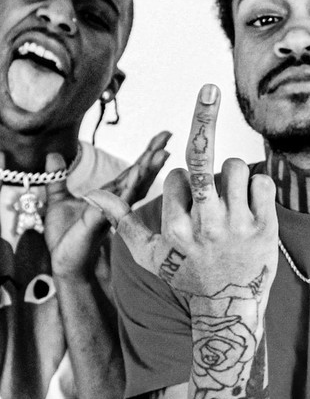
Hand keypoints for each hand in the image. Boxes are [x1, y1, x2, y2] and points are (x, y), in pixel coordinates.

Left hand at [45, 131, 171, 278]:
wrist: (66, 263)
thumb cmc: (66, 238)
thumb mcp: (57, 201)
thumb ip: (58, 179)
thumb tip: (53, 155)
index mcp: (111, 194)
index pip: (133, 169)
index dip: (147, 153)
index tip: (162, 137)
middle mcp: (118, 200)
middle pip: (140, 173)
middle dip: (154, 154)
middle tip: (168, 135)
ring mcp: (114, 210)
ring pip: (136, 184)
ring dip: (148, 168)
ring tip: (162, 151)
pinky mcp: (104, 220)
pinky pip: (120, 200)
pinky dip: (130, 186)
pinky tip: (138, 173)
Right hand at [85, 84, 278, 297]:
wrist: (229, 310)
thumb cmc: (186, 278)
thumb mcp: (148, 256)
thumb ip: (122, 222)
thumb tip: (89, 196)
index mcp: (174, 228)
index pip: (177, 176)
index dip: (183, 185)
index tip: (189, 207)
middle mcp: (205, 225)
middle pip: (202, 157)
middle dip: (204, 116)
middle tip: (208, 88)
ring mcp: (237, 226)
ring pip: (234, 166)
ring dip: (231, 173)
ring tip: (230, 198)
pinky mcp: (265, 228)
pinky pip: (261, 181)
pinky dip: (257, 186)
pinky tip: (251, 207)